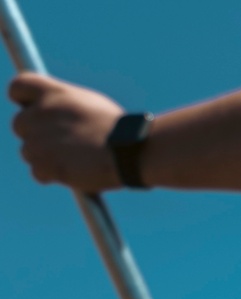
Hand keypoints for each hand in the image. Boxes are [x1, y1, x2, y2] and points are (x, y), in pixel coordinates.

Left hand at [9, 74, 124, 191]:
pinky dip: (51, 176)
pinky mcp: (45, 164)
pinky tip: (71, 173)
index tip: (33, 111)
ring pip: (27, 151)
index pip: (17, 88)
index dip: (23, 101)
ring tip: (71, 161)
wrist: (129, 150)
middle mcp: (41, 112)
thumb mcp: (88, 104)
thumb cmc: (118, 130)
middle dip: (34, 135)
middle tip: (58, 145)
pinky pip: (37, 172)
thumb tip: (57, 116)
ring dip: (44, 158)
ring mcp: (40, 139)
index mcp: (53, 92)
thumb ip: (65, 106)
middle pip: (19, 124)